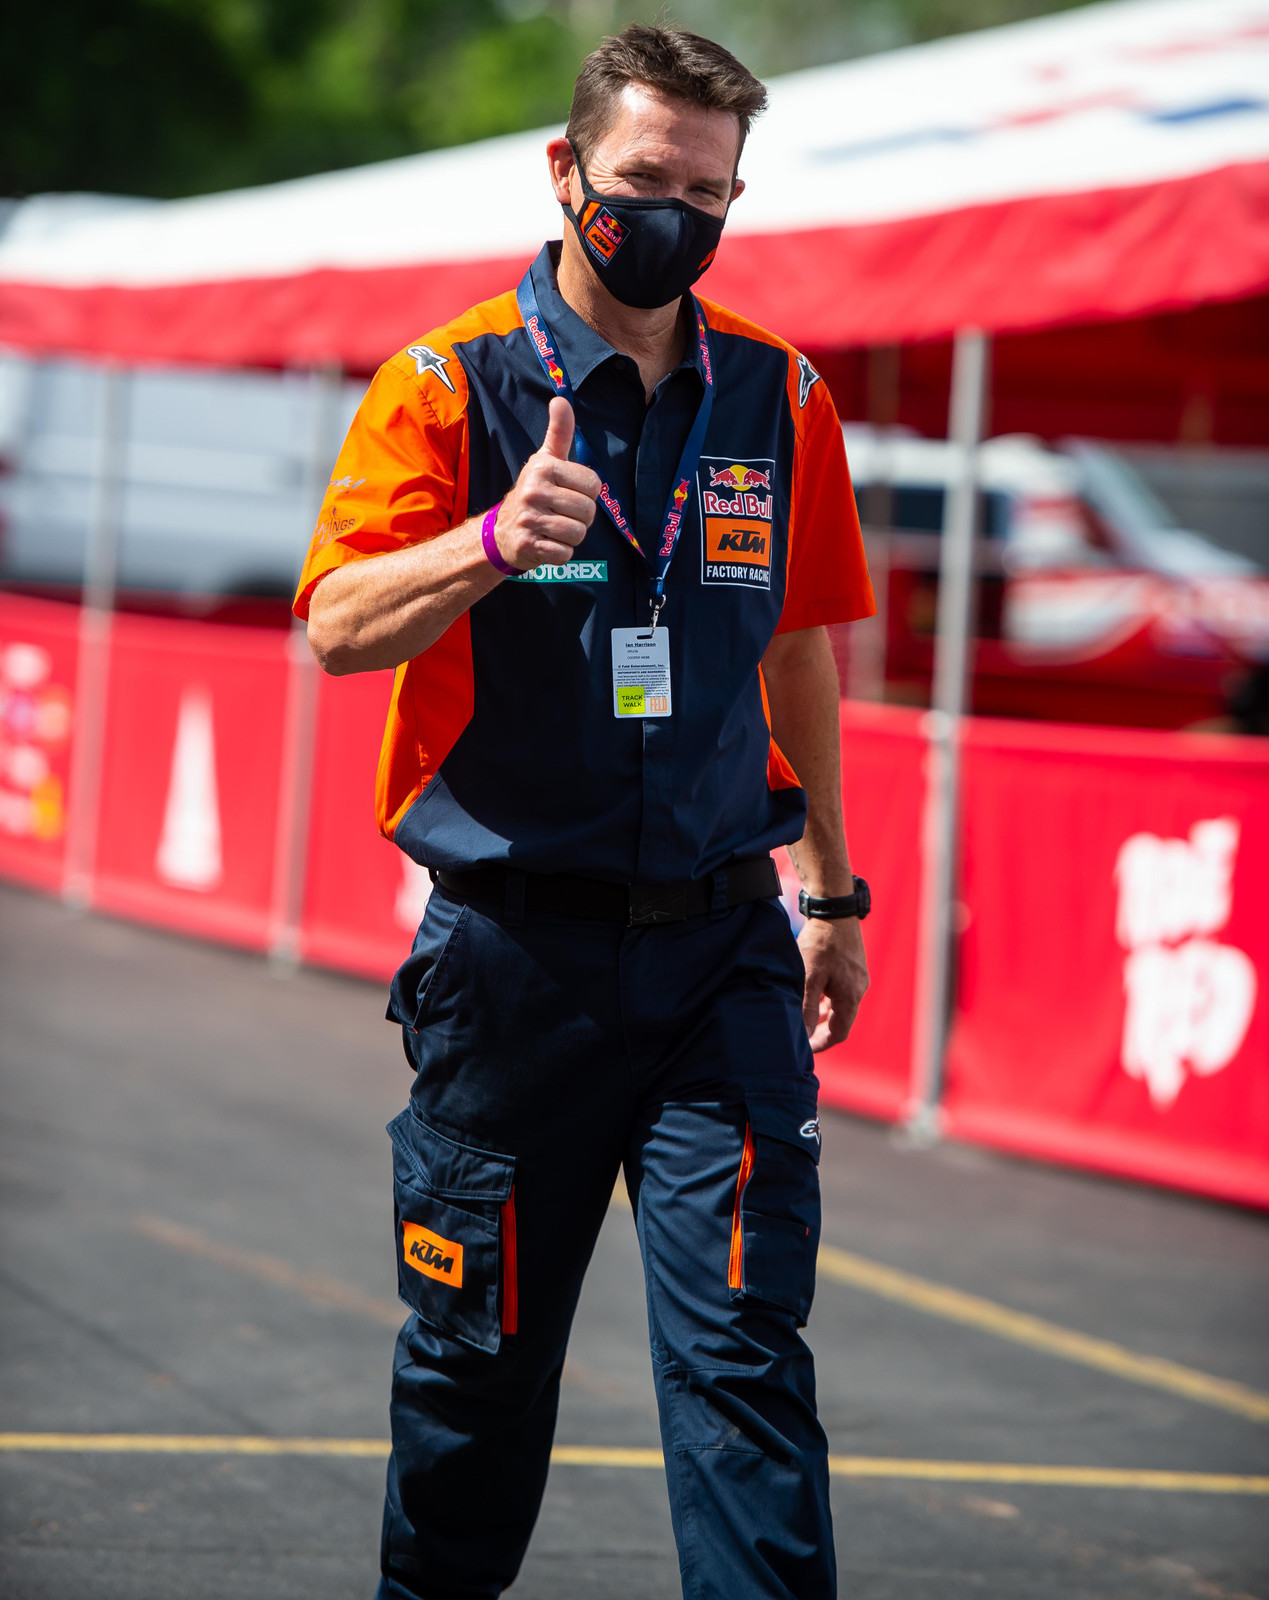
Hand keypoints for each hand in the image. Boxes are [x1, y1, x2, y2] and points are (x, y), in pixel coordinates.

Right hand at [494, 398, 601, 570]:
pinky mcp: (528, 545)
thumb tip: (560, 399)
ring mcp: (529, 519)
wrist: (502, 531)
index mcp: (543, 467)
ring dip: (571, 536)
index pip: (594, 485)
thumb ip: (559, 432)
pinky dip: (561, 553)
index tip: (568, 493)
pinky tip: (548, 544)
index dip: (587, 493)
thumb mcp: (545, 460)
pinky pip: (564, 554)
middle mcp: (533, 490)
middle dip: (581, 518)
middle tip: (562, 514)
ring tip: (555, 529)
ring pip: (578, 534)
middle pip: (587, 511)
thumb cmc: (534, 492)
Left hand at [798, 915, 868, 1052]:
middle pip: (842, 1020)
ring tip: (806, 1011)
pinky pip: (843, 991)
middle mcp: (859, 989)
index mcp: (850, 997)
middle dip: (822, 1029)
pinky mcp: (855, 967)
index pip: (839, 1033)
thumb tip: (804, 1035)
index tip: (805, 1048)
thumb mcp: (808, 977)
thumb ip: (807, 1008)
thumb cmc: (820, 944)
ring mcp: (859, 978)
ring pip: (842, 1005)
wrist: (835, 911)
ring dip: (825, 1012)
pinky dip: (830, 998)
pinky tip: (816, 991)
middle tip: (802, 1031)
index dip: (821, 1043)